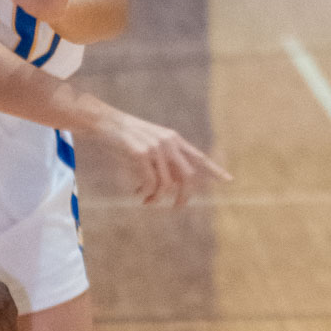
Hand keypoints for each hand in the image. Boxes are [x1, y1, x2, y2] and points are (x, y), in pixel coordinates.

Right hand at [94, 108, 231, 205]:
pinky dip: (146, 193)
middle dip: (184, 196)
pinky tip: (137, 194)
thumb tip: (169, 185)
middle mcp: (168, 142)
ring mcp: (155, 147)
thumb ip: (161, 159)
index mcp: (172, 139)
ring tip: (147, 202)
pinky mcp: (141, 153)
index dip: (213, 169)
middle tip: (176, 209)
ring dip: (157, 198)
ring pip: (167, 183)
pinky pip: (150, 182)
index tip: (228, 180)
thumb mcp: (147, 144)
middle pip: (188, 175)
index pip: (198, 156)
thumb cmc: (122, 136)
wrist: (102, 122)